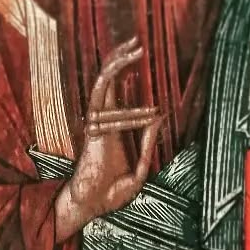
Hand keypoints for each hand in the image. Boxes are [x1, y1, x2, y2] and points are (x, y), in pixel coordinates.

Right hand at [54, 38, 162, 240]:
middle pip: (108, 83)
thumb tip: (158, 118)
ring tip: (136, 46)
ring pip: (103, 82)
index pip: (119, 101)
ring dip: (118, 61)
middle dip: (121, 61)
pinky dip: (111, 79)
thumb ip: (147, 145)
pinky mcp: (93, 125)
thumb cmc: (111, 195)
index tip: (155, 87)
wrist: (91, 206)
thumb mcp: (139, 172)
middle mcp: (103, 122)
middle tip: (138, 43)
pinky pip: (101, 97)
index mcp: (113, 133)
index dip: (133, 87)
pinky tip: (125, 65)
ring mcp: (97, 122)